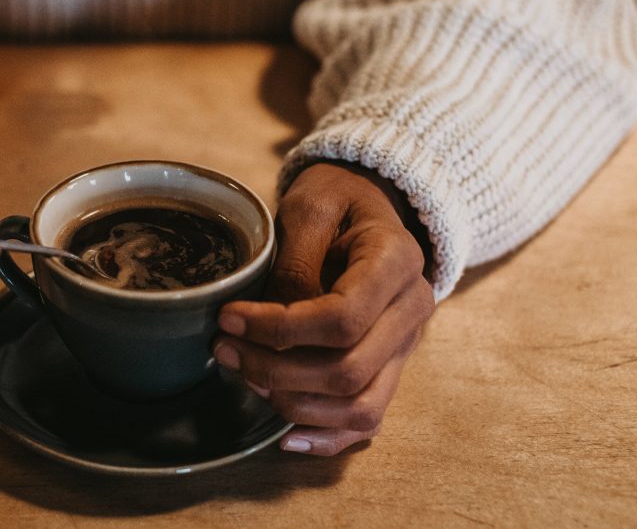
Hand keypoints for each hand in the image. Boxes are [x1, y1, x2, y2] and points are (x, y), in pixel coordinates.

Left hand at [213, 162, 433, 455]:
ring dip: (295, 403)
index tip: (228, 318)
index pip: (342, 318)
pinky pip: (369, 419)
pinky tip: (284, 435)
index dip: (278, 328)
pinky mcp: (390, 366)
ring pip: (361, 405)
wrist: (369, 204)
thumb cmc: (336, 199)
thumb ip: (296, 261)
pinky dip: (327, 436)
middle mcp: (413, 310)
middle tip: (223, 349)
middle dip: (275, 369)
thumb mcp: (310, 206)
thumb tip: (275, 319)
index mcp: (397, 261)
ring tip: (245, 376)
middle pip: (349, 369)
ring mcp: (406, 345)